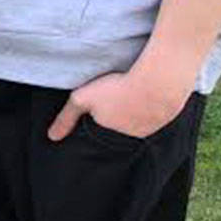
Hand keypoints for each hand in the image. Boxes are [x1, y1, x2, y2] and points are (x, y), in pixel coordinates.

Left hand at [47, 66, 192, 141]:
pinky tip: (150, 89)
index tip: (100, 100)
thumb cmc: (117, 89)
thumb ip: (66, 118)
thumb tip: (52, 137)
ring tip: (132, 89)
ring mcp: (153, 127)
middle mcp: (133, 135)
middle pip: (121, 122)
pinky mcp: (168, 116)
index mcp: (112, 133)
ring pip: (140, 117)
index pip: (101, 125)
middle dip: (118, 110)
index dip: (99, 112)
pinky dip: (153, 101)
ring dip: (137, 106)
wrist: (158, 83)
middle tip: (117, 92)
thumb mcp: (82, 99)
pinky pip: (158, 110)